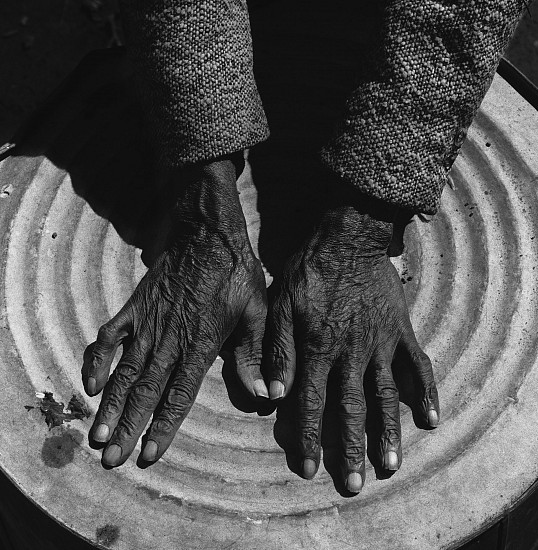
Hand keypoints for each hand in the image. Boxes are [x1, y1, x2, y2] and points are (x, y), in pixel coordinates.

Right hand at [82, 155, 267, 466]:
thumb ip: (255, 354)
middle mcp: (170, 339)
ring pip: (125, 371)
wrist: (208, 234)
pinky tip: (91, 384)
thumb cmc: (236, 274)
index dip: (163, 426)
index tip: (148, 454)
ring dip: (110, 404)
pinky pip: (110, 336)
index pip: (179, 394)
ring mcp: (148, 323)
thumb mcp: (256, 311)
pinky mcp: (135, 307)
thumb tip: (265, 393)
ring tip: (96, 434)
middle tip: (111, 459)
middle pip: (145, 391)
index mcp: (201, 344)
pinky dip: (98, 359)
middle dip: (128, 427)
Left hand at [264, 189, 438, 492]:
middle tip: (355, 483)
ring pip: (385, 395)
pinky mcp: (400, 331)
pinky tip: (431, 417)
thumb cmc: (310, 270)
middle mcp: (352, 353)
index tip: (310, 469)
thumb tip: (272, 393)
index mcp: (319, 348)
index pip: (312, 403)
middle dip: (351, 448)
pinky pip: (417, 365)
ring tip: (390, 465)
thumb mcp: (281, 304)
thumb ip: (278, 349)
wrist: (349, 238)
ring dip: (388, 432)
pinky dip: (425, 391)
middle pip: (351, 409)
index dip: (310, 437)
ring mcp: (381, 343)